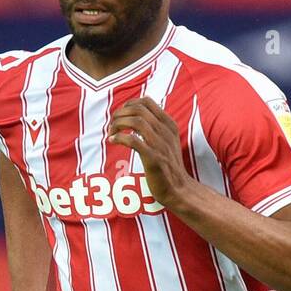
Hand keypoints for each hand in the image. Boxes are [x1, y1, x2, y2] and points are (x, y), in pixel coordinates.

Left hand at [107, 96, 190, 210]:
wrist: (180, 189)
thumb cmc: (169, 166)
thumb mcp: (169, 142)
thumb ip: (157, 128)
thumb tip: (137, 116)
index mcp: (169, 125)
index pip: (147, 101)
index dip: (129, 104)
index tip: (121, 115)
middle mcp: (165, 132)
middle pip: (138, 109)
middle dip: (120, 114)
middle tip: (112, 125)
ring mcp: (160, 145)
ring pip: (135, 122)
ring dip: (118, 124)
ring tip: (111, 133)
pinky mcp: (153, 159)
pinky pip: (133, 141)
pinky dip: (119, 138)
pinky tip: (113, 141)